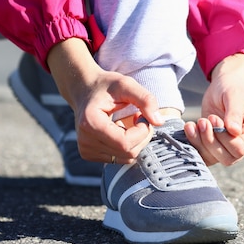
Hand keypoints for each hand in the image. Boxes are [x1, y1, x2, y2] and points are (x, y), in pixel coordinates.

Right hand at [47, 39, 164, 163]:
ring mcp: (86, 151)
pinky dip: (127, 145)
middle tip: (139, 116)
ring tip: (128, 122)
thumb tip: (159, 122)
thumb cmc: (106, 86)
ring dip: (136, 141)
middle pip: (128, 152)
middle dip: (142, 135)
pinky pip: (120, 158)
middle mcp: (85, 141)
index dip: (142, 131)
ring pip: (127, 157)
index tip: (140, 114)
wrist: (85, 90)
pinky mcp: (90, 155)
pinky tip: (121, 129)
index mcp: (90, 123)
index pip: (125, 143)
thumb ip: (145, 100)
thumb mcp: (127, 84)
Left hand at [184, 54, 243, 165]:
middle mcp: (243, 143)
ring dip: (200, 142)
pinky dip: (193, 142)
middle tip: (203, 120)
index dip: (224, 137)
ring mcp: (228, 146)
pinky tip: (189, 127)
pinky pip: (203, 154)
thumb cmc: (232, 88)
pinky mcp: (214, 145)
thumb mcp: (234, 96)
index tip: (214, 118)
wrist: (223, 86)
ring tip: (194, 123)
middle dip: (211, 141)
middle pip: (227, 158)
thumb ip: (234, 113)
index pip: (240, 148)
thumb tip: (234, 131)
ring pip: (213, 158)